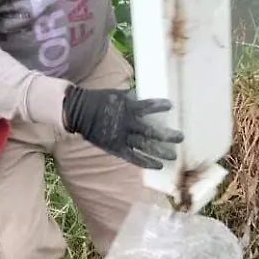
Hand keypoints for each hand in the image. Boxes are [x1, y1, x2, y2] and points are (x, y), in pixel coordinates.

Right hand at [62, 86, 183, 169]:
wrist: (78, 112)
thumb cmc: (100, 100)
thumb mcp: (116, 93)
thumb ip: (132, 95)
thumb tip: (146, 92)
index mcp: (126, 107)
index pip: (146, 106)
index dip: (159, 106)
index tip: (171, 105)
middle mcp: (126, 123)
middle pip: (150, 131)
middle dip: (167, 136)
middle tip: (180, 138)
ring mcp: (121, 137)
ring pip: (144, 146)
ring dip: (160, 152)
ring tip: (174, 156)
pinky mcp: (116, 148)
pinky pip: (133, 157)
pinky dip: (146, 162)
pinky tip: (158, 165)